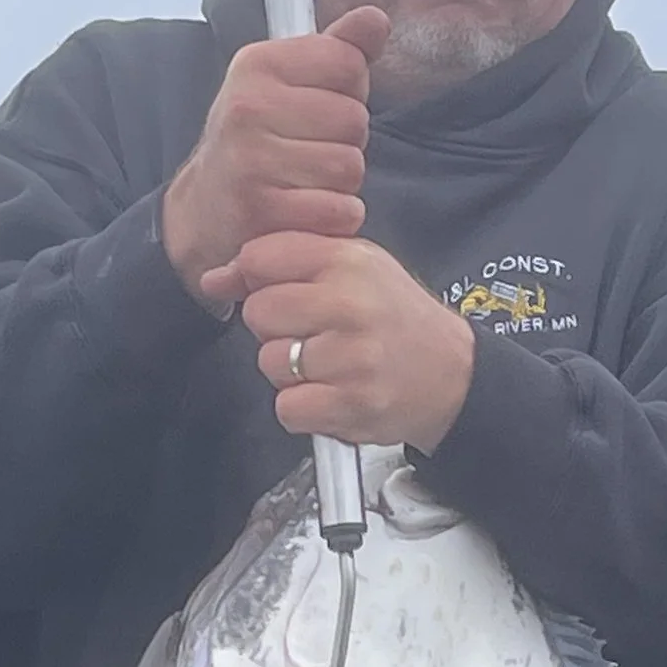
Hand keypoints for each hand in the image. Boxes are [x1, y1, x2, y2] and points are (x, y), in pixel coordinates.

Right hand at [160, 8, 387, 293]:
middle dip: (345, 142)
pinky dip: (336, 218)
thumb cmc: (257, 141)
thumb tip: (377, 19)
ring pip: (349, 167)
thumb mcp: (286, 84)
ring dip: (341, 184)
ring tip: (307, 184)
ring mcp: (249, 160)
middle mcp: (247, 107)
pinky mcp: (259, 211)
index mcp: (257, 64)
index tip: (317, 110)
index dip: (349, 91)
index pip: (349, 62)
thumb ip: (337, 50)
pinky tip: (308, 212)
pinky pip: (338, 211)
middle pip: (354, 119)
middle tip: (309, 155)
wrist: (203, 209)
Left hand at [211, 231, 477, 451]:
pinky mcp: (352, 404)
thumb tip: (213, 279)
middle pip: (258, 313)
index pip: (261, 257)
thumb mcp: (355, 268)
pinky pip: (287, 408)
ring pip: (270, 363)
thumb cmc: (395, 319)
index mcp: (348, 260)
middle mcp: (350, 304)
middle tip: (312, 335)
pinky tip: (330, 395)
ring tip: (327, 367)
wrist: (454, 375)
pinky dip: (302, 409)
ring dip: (290, 373)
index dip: (258, 279)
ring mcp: (352, 357)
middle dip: (276, 329)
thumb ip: (286, 263)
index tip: (283, 294)